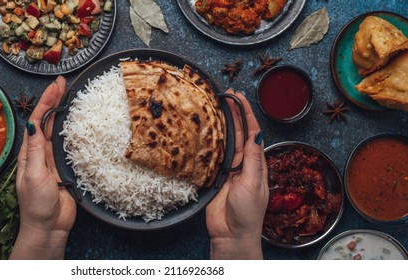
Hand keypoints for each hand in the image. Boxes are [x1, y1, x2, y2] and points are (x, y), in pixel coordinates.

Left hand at [10, 76, 75, 259]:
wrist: (49, 227)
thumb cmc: (37, 205)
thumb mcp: (33, 176)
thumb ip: (35, 151)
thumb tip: (33, 125)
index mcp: (29, 152)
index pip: (37, 120)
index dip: (46, 101)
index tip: (56, 85)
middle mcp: (40, 153)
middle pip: (48, 121)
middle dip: (55, 100)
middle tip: (64, 82)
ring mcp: (54, 160)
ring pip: (58, 130)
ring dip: (64, 112)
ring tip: (71, 95)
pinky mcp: (67, 168)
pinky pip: (70, 145)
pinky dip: (74, 131)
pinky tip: (80, 122)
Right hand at [206, 90, 268, 259]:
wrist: (232, 234)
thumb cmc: (247, 214)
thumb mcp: (254, 184)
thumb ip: (253, 160)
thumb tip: (256, 135)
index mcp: (257, 164)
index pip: (252, 133)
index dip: (246, 114)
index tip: (240, 98)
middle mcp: (243, 164)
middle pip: (239, 133)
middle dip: (235, 114)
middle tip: (228, 95)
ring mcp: (229, 170)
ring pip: (226, 141)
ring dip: (223, 124)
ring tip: (217, 107)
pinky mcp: (215, 177)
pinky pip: (213, 155)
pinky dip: (211, 141)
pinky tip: (206, 131)